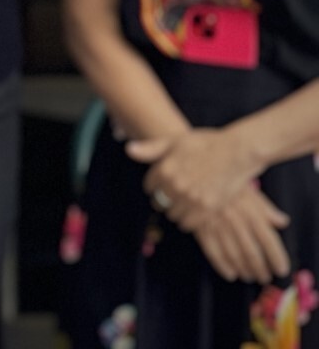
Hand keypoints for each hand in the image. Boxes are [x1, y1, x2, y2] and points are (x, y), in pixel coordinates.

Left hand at [130, 126, 263, 230]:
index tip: (163, 183)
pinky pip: (189, 224)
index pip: (149, 186)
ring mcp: (192, 199)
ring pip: (173, 215)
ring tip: (186, 202)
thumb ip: (151, 149)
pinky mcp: (208, 209)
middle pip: (159, 202)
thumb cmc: (205, 143)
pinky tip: (195, 211)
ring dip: (177, 210)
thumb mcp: (175, 141)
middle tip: (175, 194)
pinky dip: (189, 220)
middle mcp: (175, 185)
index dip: (155, 185)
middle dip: (164, 199)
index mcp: (164, 169)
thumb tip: (128, 150)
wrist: (237, 151)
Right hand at [193, 184, 290, 283]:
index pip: (269, 241)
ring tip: (249, 276)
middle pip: (252, 253)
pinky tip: (230, 273)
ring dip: (243, 269)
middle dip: (260, 269)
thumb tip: (282, 221)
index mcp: (251, 212)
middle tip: (264, 277)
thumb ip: (266, 208)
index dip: (277, 258)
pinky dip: (222, 266)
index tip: (281, 269)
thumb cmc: (223, 180)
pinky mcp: (200, 227)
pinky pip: (213, 252)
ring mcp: (217, 225)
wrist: (192, 171)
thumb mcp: (248, 189)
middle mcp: (236, 221)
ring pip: (234, 255)